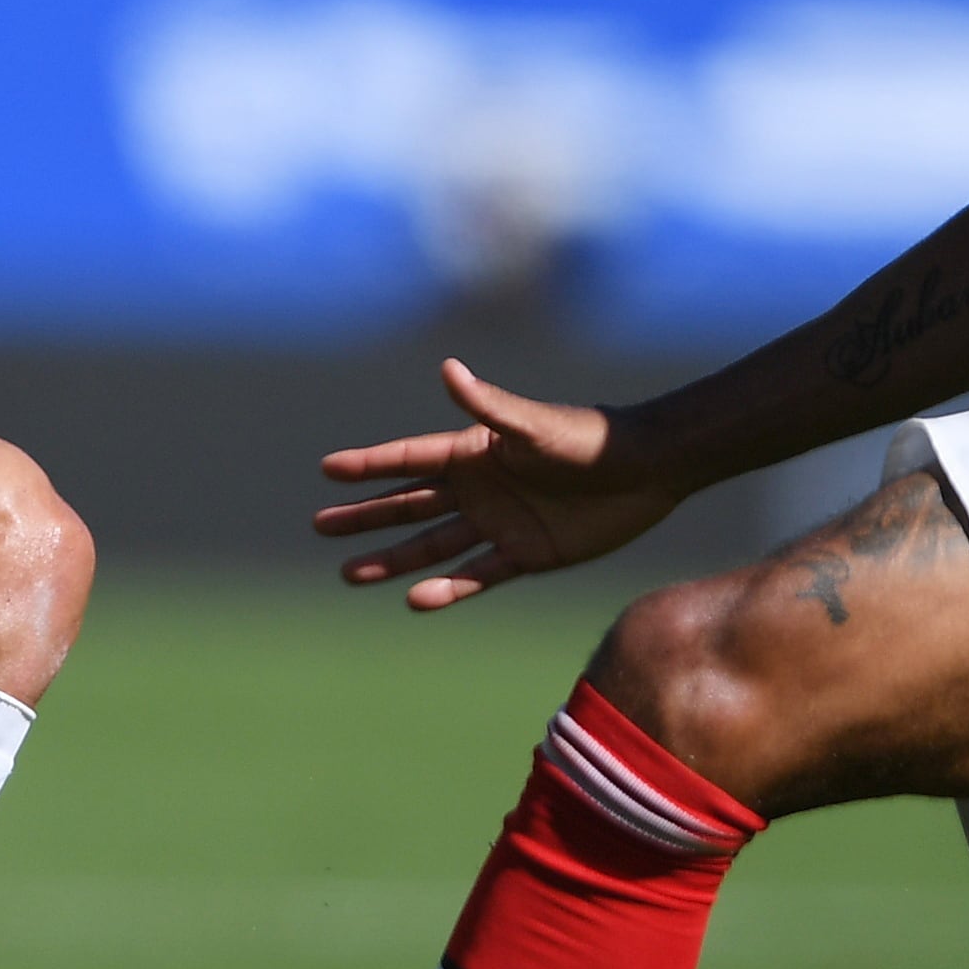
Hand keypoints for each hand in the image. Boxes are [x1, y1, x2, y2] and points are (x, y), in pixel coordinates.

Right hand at [312, 358, 689, 610]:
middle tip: (321, 526)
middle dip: (366, 516)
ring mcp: (499, 523)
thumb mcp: (535, 424)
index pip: (409, 459)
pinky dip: (447, 589)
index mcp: (474, 452)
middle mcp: (479, 488)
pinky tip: (414, 600)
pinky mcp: (526, 555)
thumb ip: (489, 406)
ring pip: (432, 546)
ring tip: (349, 572)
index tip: (328, 469)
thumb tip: (448, 368)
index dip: (369, 465)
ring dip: (393, 559)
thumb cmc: (589, 438)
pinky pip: (477, 576)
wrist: (647, 470)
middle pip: (409, 505)